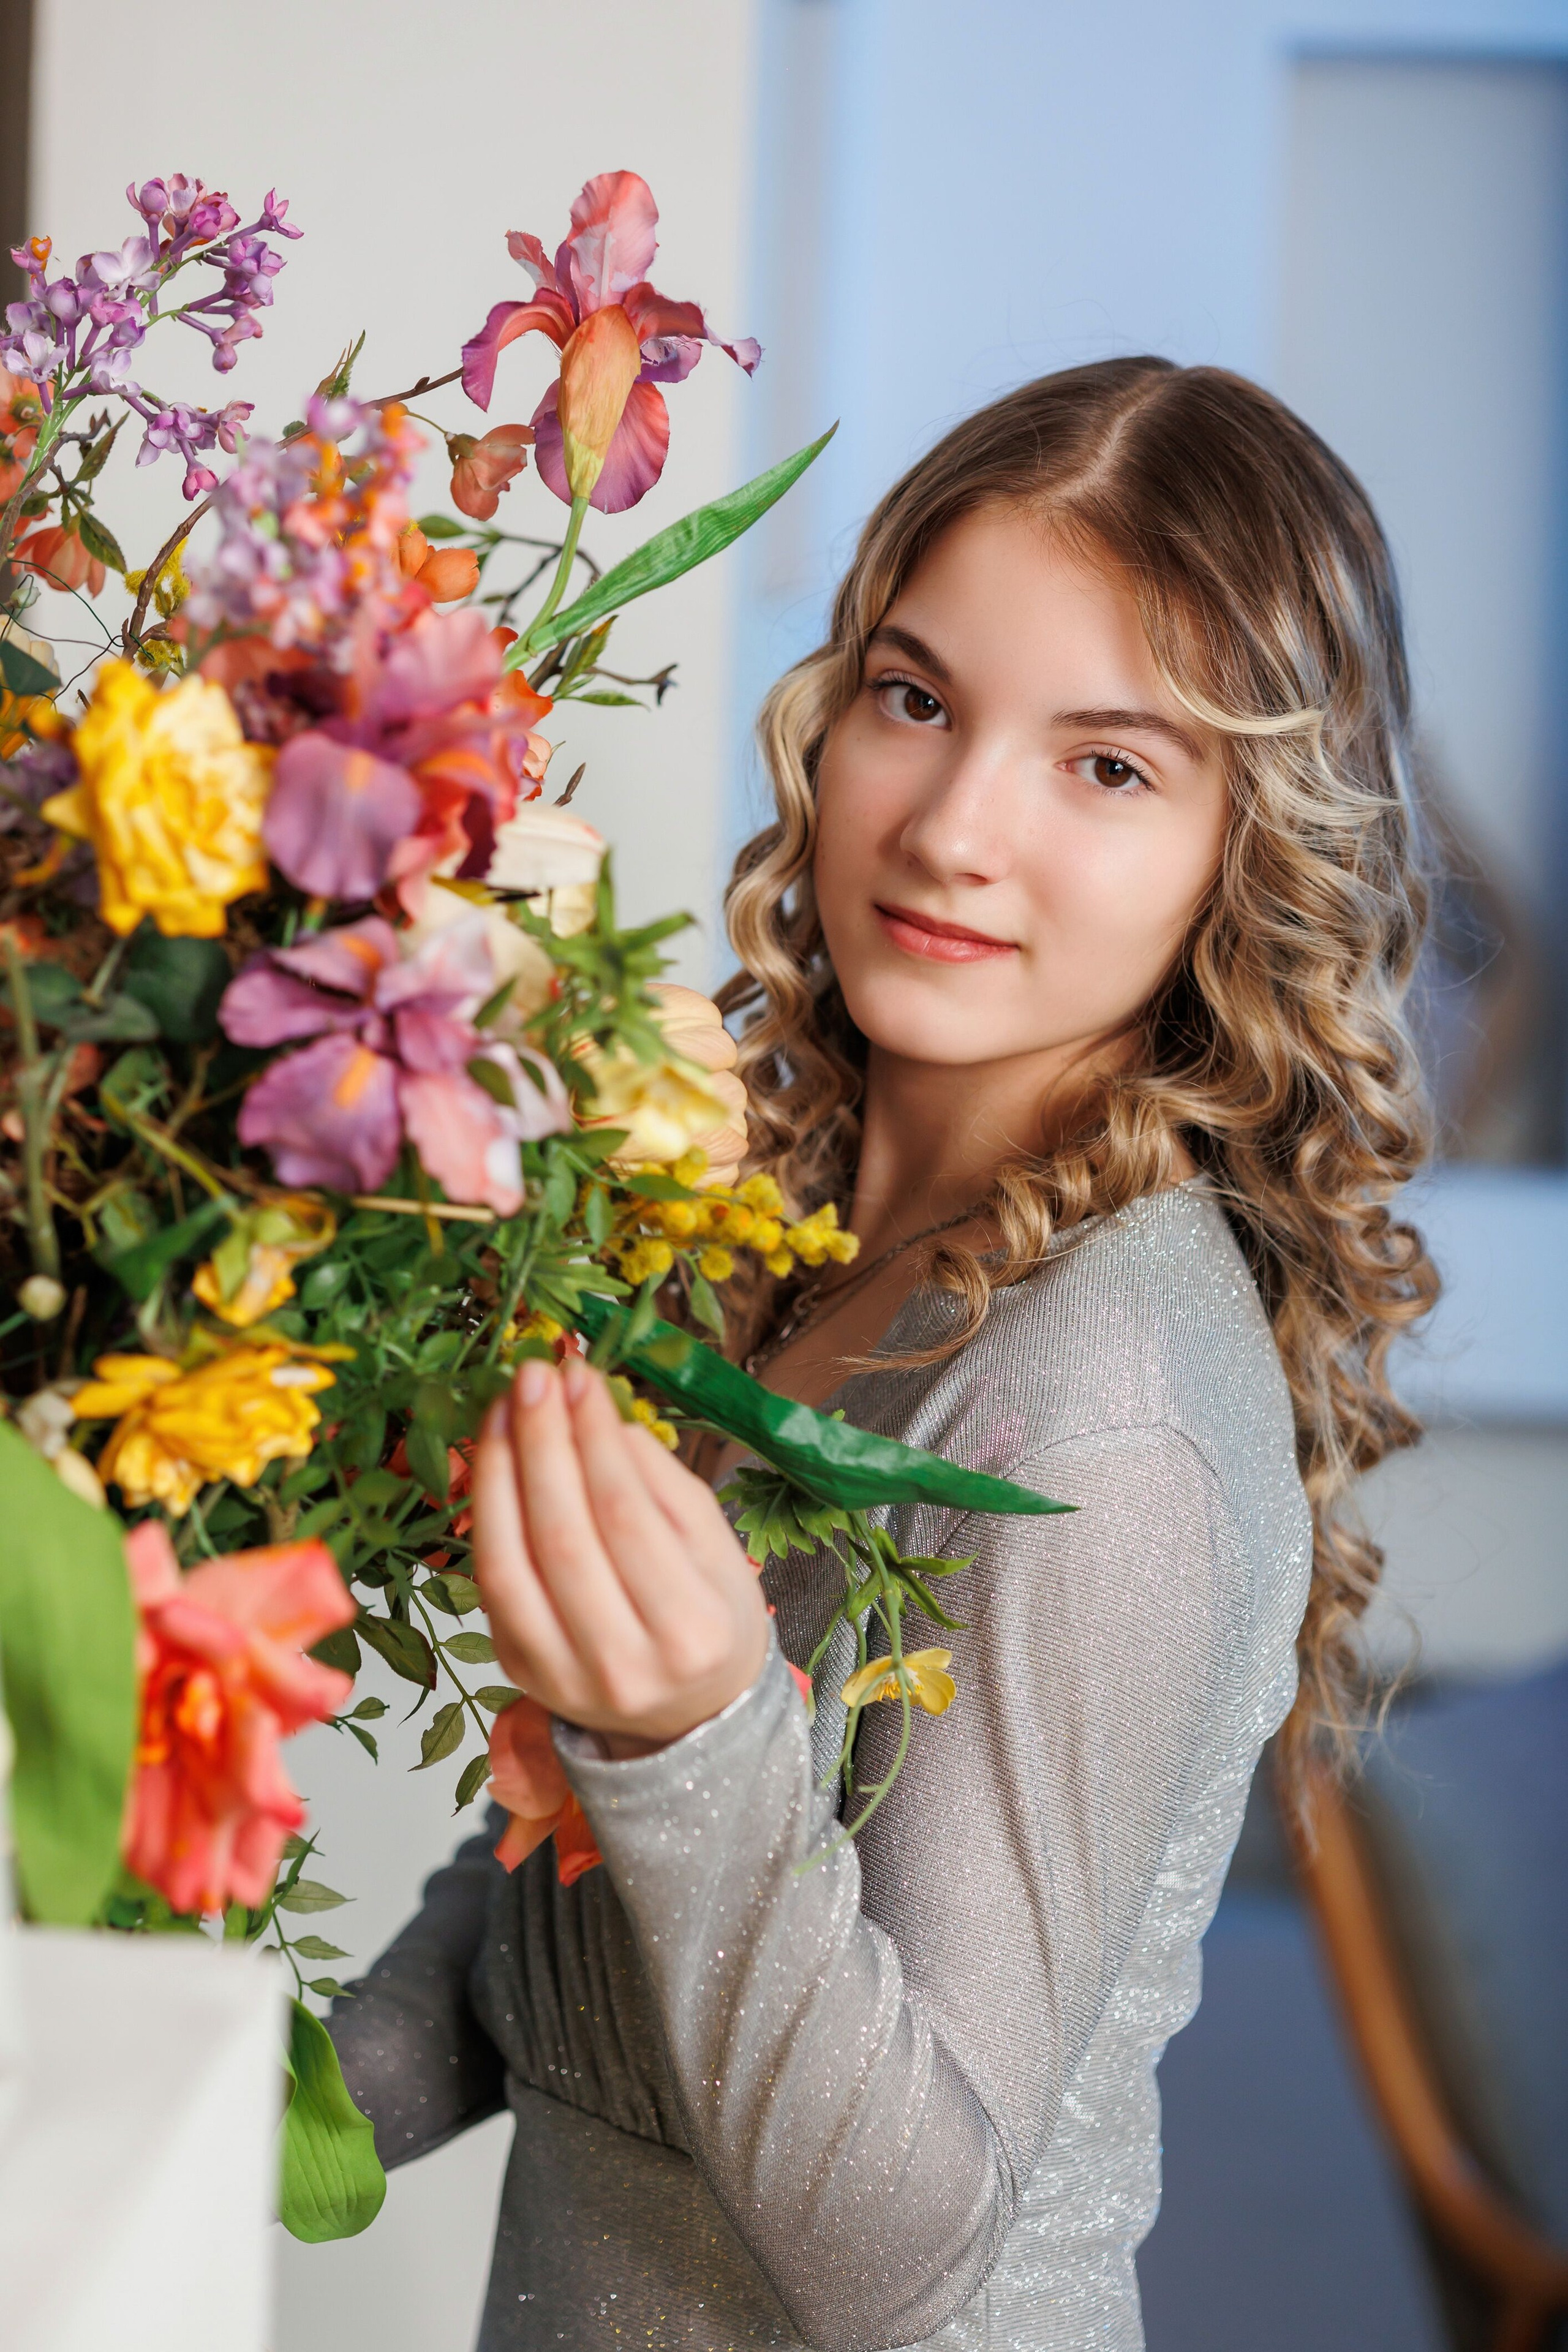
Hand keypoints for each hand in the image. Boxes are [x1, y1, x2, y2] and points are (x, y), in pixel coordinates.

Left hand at [471, 1354, 770, 1754]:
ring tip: (502, 1409)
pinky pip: (489, 1588)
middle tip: (532, 1374)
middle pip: (562, 1535)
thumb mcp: (715, 1546)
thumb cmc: (711, 1616)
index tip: (579, 1374)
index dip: (593, 1437)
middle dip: (541, 1441)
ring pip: (508, 1564)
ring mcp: (563, 1679)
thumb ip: (660, 1482)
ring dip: (497, 1473)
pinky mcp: (520, 1675)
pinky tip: (492, 1465)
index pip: (626, 1515)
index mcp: (689, 1630)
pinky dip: (483, 1518)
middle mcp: (623, 1665)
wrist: (691, 1717)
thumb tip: (596, 1412)